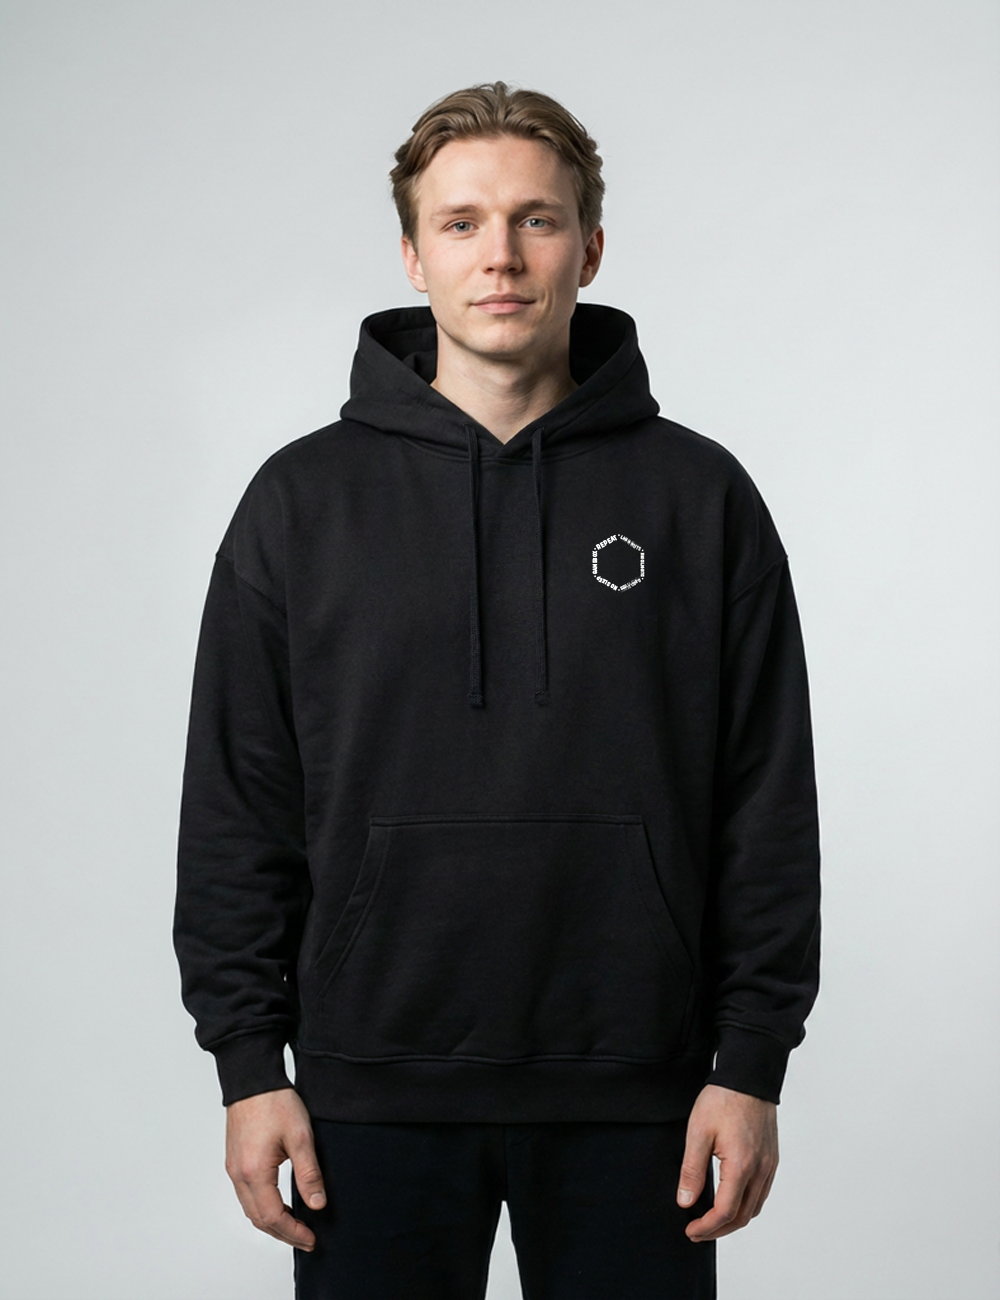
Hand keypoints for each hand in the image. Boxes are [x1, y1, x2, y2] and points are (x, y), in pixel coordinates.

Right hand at [225, 1086, 326, 1250]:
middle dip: (283, 1234)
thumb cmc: (275, 1102)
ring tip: (295, 1227)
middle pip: (258, 1219)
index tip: (311, 1239)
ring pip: (250, 1210)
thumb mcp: (300, 1137)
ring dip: (271, 1223)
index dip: (293, 1233)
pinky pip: (246, 1196)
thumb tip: (317, 1204)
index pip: (273, 1217)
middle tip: (306, 1239)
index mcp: (254, 1172)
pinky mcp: (234, 1161)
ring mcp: (233, 1169)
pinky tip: (278, 1205)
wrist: (253, 1080)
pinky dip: (262, 1208)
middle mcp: (238, 1175)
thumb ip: (309, 1173)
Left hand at [676, 1083, 777, 1241]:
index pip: (725, 1212)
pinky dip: (747, 1205)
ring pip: (756, 1208)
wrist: (748, 1076)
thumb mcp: (698, 1132)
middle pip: (743, 1217)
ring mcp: (769, 1165)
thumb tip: (685, 1202)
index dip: (707, 1227)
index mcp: (742, 1165)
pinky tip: (732, 1200)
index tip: (690, 1230)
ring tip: (712, 1220)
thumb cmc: (723, 1099)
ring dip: (734, 1220)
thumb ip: (692, 1170)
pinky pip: (762, 1193)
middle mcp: (761, 1170)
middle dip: (719, 1230)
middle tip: (697, 1231)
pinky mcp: (772, 1158)